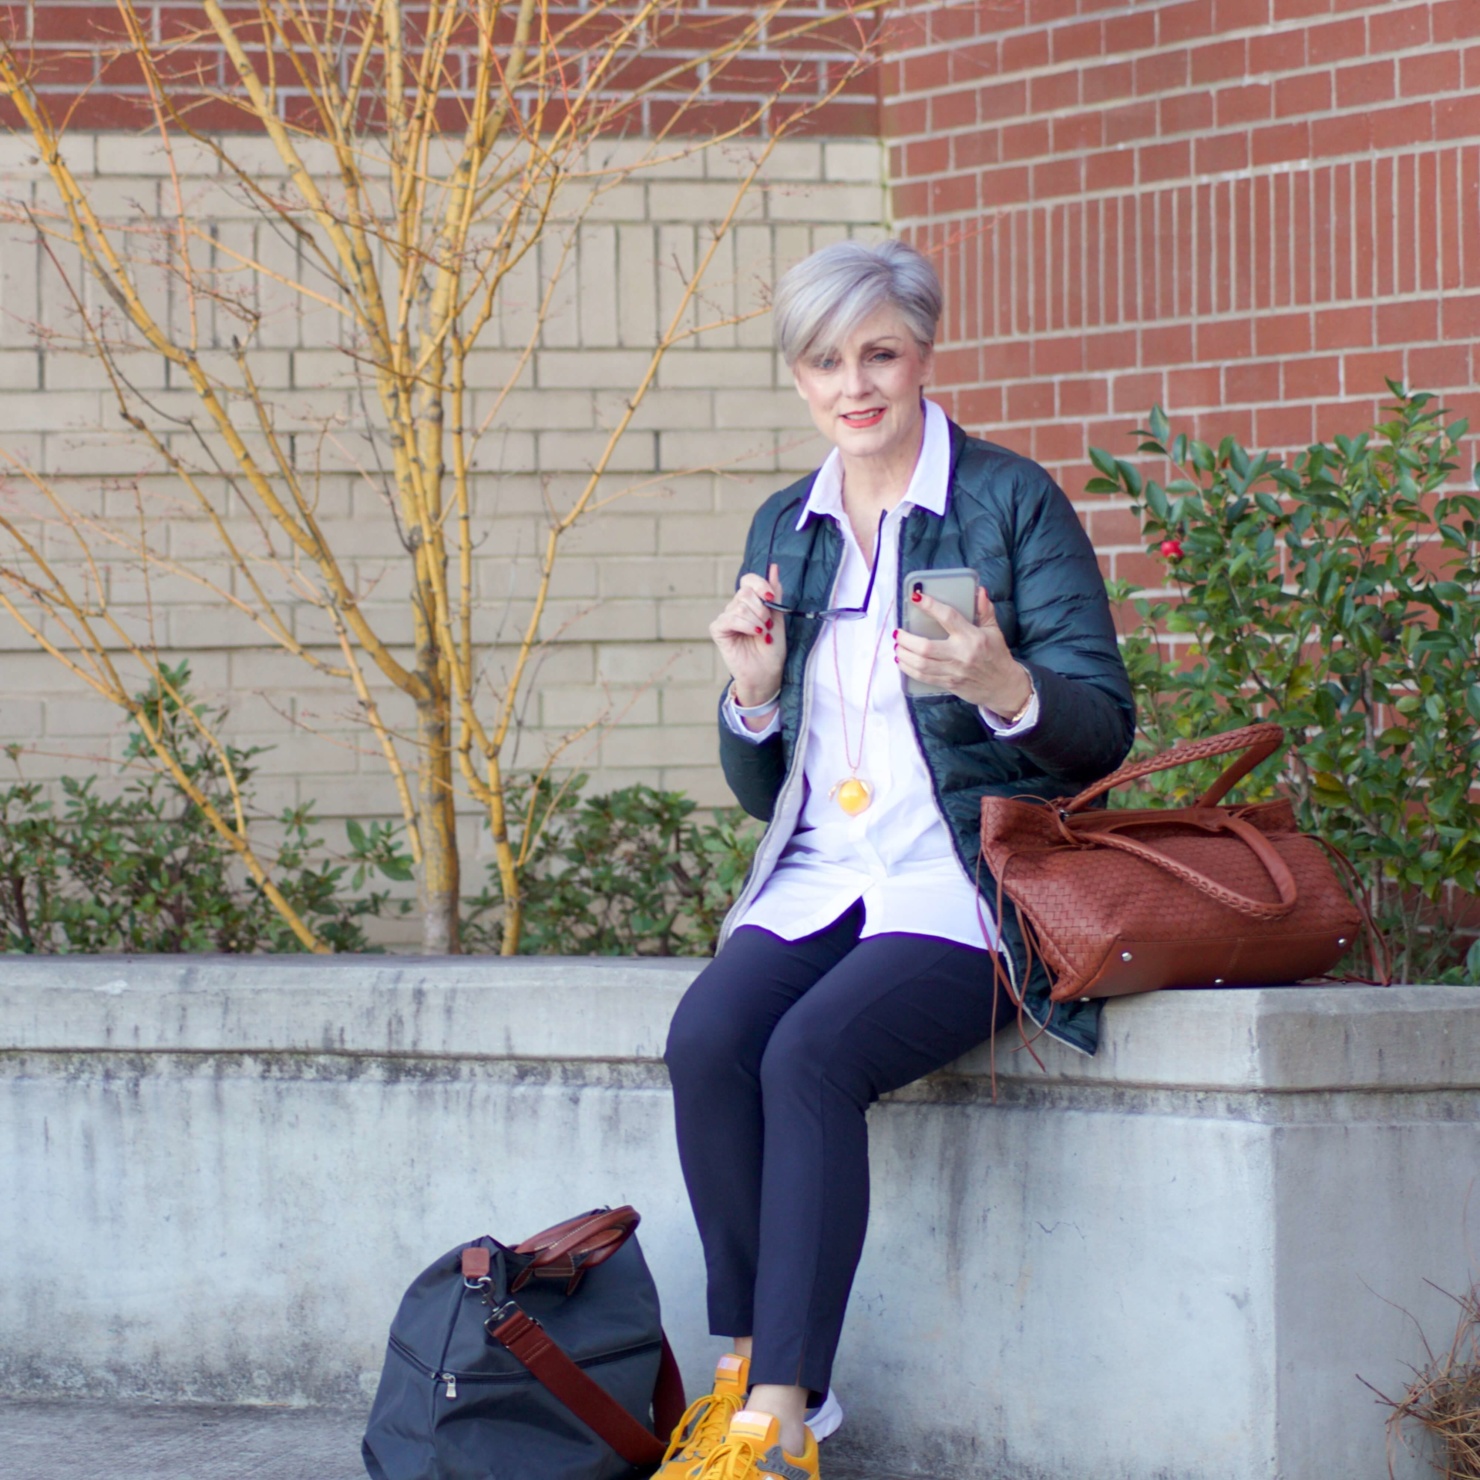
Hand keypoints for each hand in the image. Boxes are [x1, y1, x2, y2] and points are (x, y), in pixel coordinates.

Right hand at [710, 562, 785, 723]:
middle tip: (768, 625)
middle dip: (761, 608)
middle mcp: (736, 607)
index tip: (771, 598)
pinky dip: (745, 625)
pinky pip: (729, 618)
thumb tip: (774, 567)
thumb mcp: (778, 618)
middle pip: (744, 592)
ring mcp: (726, 619)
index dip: (760, 585)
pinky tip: (754, 634)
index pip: (748, 580)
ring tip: (763, 634)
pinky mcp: (718, 630)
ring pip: (739, 606)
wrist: (767, 673)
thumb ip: (774, 594)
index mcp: (750, 602)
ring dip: (756, 620)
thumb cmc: (772, 649)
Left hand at [893, 585, 1032, 717]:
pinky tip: (902, 662)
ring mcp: (953, 671)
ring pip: (921, 664)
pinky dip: (909, 670)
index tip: (915, 598)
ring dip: (904, 655)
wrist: (1004, 687)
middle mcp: (961, 654)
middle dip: (907, 639)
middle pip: (926, 647)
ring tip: (897, 646)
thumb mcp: (994, 631)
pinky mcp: (948, 684)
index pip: (948, 617)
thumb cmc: (998, 656)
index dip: (930, 606)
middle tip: (898, 632)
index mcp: (972, 637)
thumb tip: (979, 591)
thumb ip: (985, 611)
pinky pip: (923, 677)